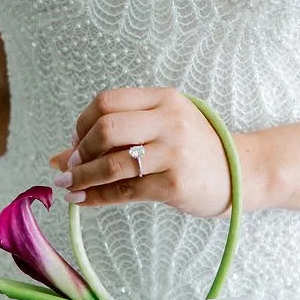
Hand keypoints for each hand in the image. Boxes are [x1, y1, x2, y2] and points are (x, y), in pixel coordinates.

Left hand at [47, 86, 237, 217]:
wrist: (241, 173)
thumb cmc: (195, 149)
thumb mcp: (161, 128)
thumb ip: (116, 136)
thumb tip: (58, 157)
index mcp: (163, 99)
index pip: (107, 101)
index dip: (82, 123)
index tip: (76, 142)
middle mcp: (169, 121)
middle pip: (106, 128)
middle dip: (80, 149)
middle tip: (72, 164)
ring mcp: (173, 152)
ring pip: (112, 163)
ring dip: (82, 177)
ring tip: (69, 185)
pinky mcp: (174, 183)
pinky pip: (125, 191)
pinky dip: (97, 197)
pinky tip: (83, 200)